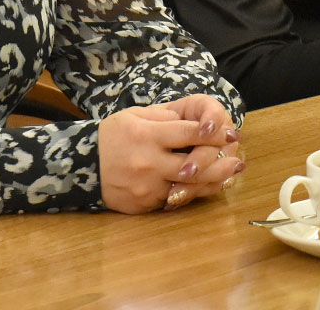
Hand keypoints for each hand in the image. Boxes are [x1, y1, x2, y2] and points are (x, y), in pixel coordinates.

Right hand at [98, 95, 243, 213]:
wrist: (81, 166)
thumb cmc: (112, 136)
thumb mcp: (135, 116)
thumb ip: (165, 116)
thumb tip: (194, 118)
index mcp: (147, 135)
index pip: (189, 133)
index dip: (213, 133)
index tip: (230, 133)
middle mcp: (149, 162)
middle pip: (194, 166)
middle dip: (220, 163)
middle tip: (238, 160)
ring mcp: (146, 186)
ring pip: (187, 187)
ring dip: (211, 182)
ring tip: (229, 176)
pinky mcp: (144, 204)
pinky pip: (172, 199)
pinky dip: (189, 194)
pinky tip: (203, 188)